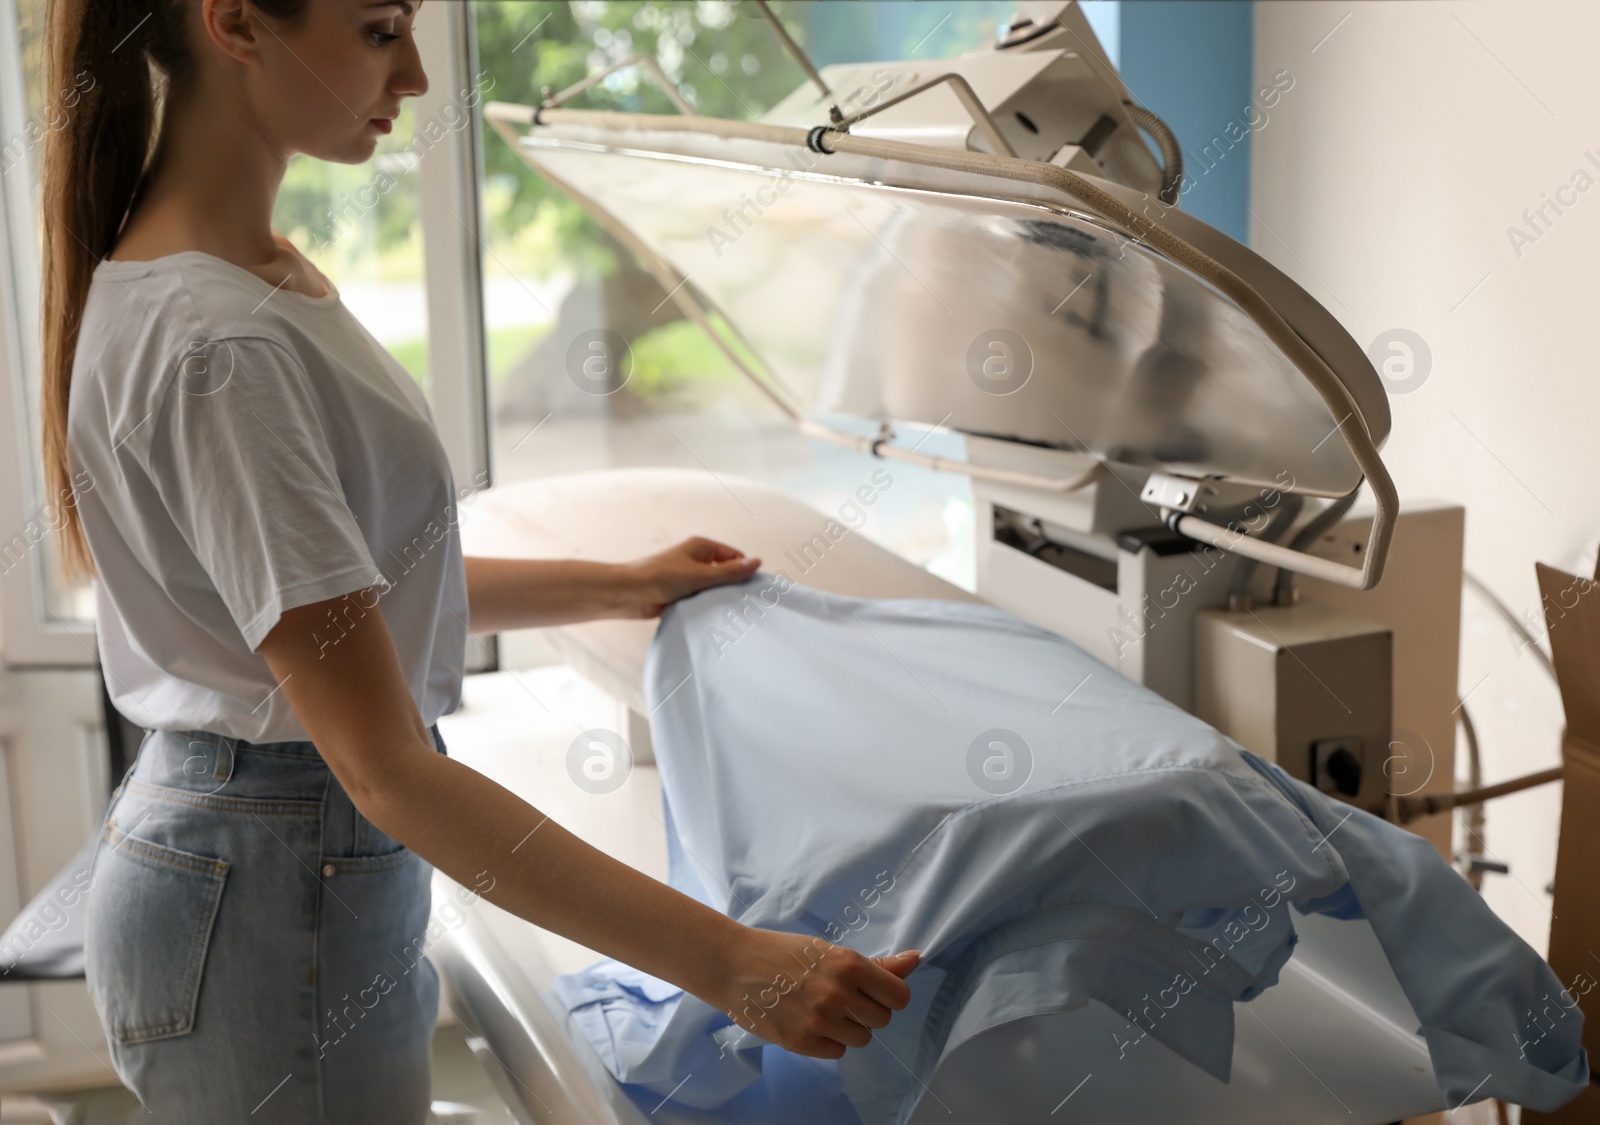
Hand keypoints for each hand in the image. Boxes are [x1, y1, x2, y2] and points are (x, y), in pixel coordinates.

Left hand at [624, 536, 760, 617]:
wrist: (628, 594)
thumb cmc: (660, 578)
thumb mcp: (700, 574)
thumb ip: (730, 572)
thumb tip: (757, 562)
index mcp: (701, 547)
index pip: (734, 556)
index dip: (744, 570)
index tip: (753, 589)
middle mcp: (696, 560)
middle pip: (725, 572)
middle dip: (733, 586)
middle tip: (745, 604)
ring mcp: (688, 577)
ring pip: (713, 587)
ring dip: (719, 597)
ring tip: (730, 612)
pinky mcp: (681, 594)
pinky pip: (701, 599)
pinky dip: (707, 606)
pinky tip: (714, 617)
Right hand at [709, 927, 919, 1058]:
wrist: (734, 966)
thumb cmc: (784, 952)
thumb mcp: (830, 951)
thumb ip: (875, 964)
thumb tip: (916, 960)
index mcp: (849, 965)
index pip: (899, 997)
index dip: (889, 995)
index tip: (873, 991)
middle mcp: (838, 994)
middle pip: (881, 1020)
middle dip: (866, 1010)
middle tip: (841, 997)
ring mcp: (820, 1022)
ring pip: (861, 1039)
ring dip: (848, 1028)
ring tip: (823, 1010)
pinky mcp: (802, 1043)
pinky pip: (836, 1051)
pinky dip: (828, 1041)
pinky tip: (809, 1022)